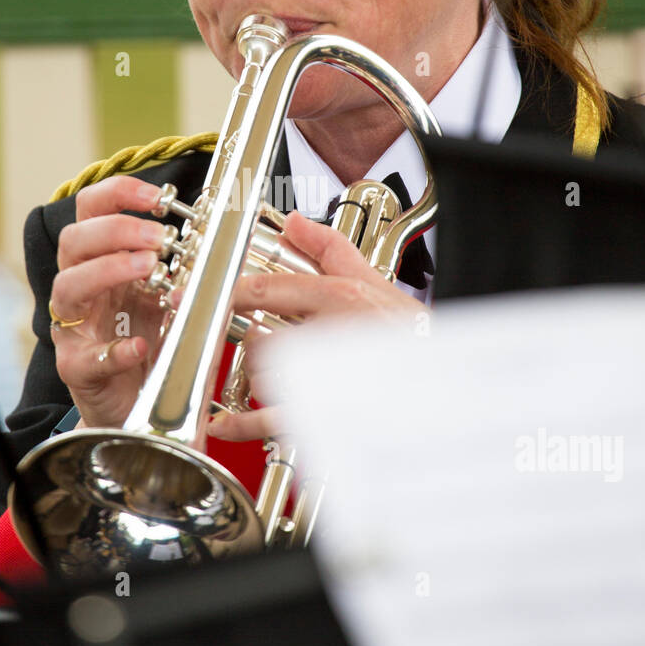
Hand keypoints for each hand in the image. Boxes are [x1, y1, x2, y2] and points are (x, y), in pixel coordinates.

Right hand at [48, 175, 171, 428]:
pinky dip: (113, 350)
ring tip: (150, 268)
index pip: (92, 212)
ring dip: (109, 270)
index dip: (119, 194)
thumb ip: (182, 267)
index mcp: (103, 263)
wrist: (138, 407)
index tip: (158, 195)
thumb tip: (218, 232)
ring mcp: (75, 330)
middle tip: (159, 236)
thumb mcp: (168, 296)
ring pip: (68, 287)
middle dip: (116, 229)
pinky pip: (86, 357)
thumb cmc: (150, 343)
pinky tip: (139, 346)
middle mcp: (83, 290)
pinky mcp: (77, 370)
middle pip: (73, 241)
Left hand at [207, 210, 427, 442]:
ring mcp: (328, 377)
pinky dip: (241, 424)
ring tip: (273, 374)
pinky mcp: (327, 413)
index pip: (268, 287)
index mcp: (340, 298)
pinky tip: (222, 421)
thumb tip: (293, 220)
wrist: (446, 383)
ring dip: (260, 376)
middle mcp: (331, 335)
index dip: (226, 288)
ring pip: (264, 374)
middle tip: (227, 331)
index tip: (198, 289)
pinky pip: (273, 419)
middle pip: (258, 334)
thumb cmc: (413, 335)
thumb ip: (329, 249)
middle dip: (245, 337)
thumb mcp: (374, 280)